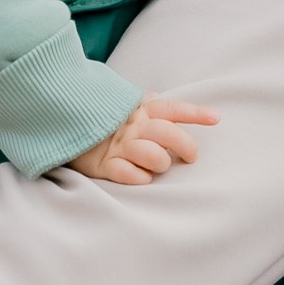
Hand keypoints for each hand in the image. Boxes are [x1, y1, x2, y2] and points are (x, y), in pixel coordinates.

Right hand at [68, 96, 219, 184]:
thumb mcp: (131, 108)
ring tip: (159, 167)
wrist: (68, 129)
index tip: (216, 118)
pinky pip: (127, 173)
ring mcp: (117, 145)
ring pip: (151, 154)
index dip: (194, 113)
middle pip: (166, 133)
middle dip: (185, 145)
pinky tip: (143, 178)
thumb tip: (185, 106)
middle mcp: (132, 126)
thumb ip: (154, 108)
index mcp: (141, 109)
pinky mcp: (102, 165)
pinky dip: (139, 177)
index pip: (172, 108)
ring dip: (161, 162)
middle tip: (190, 157)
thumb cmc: (110, 123)